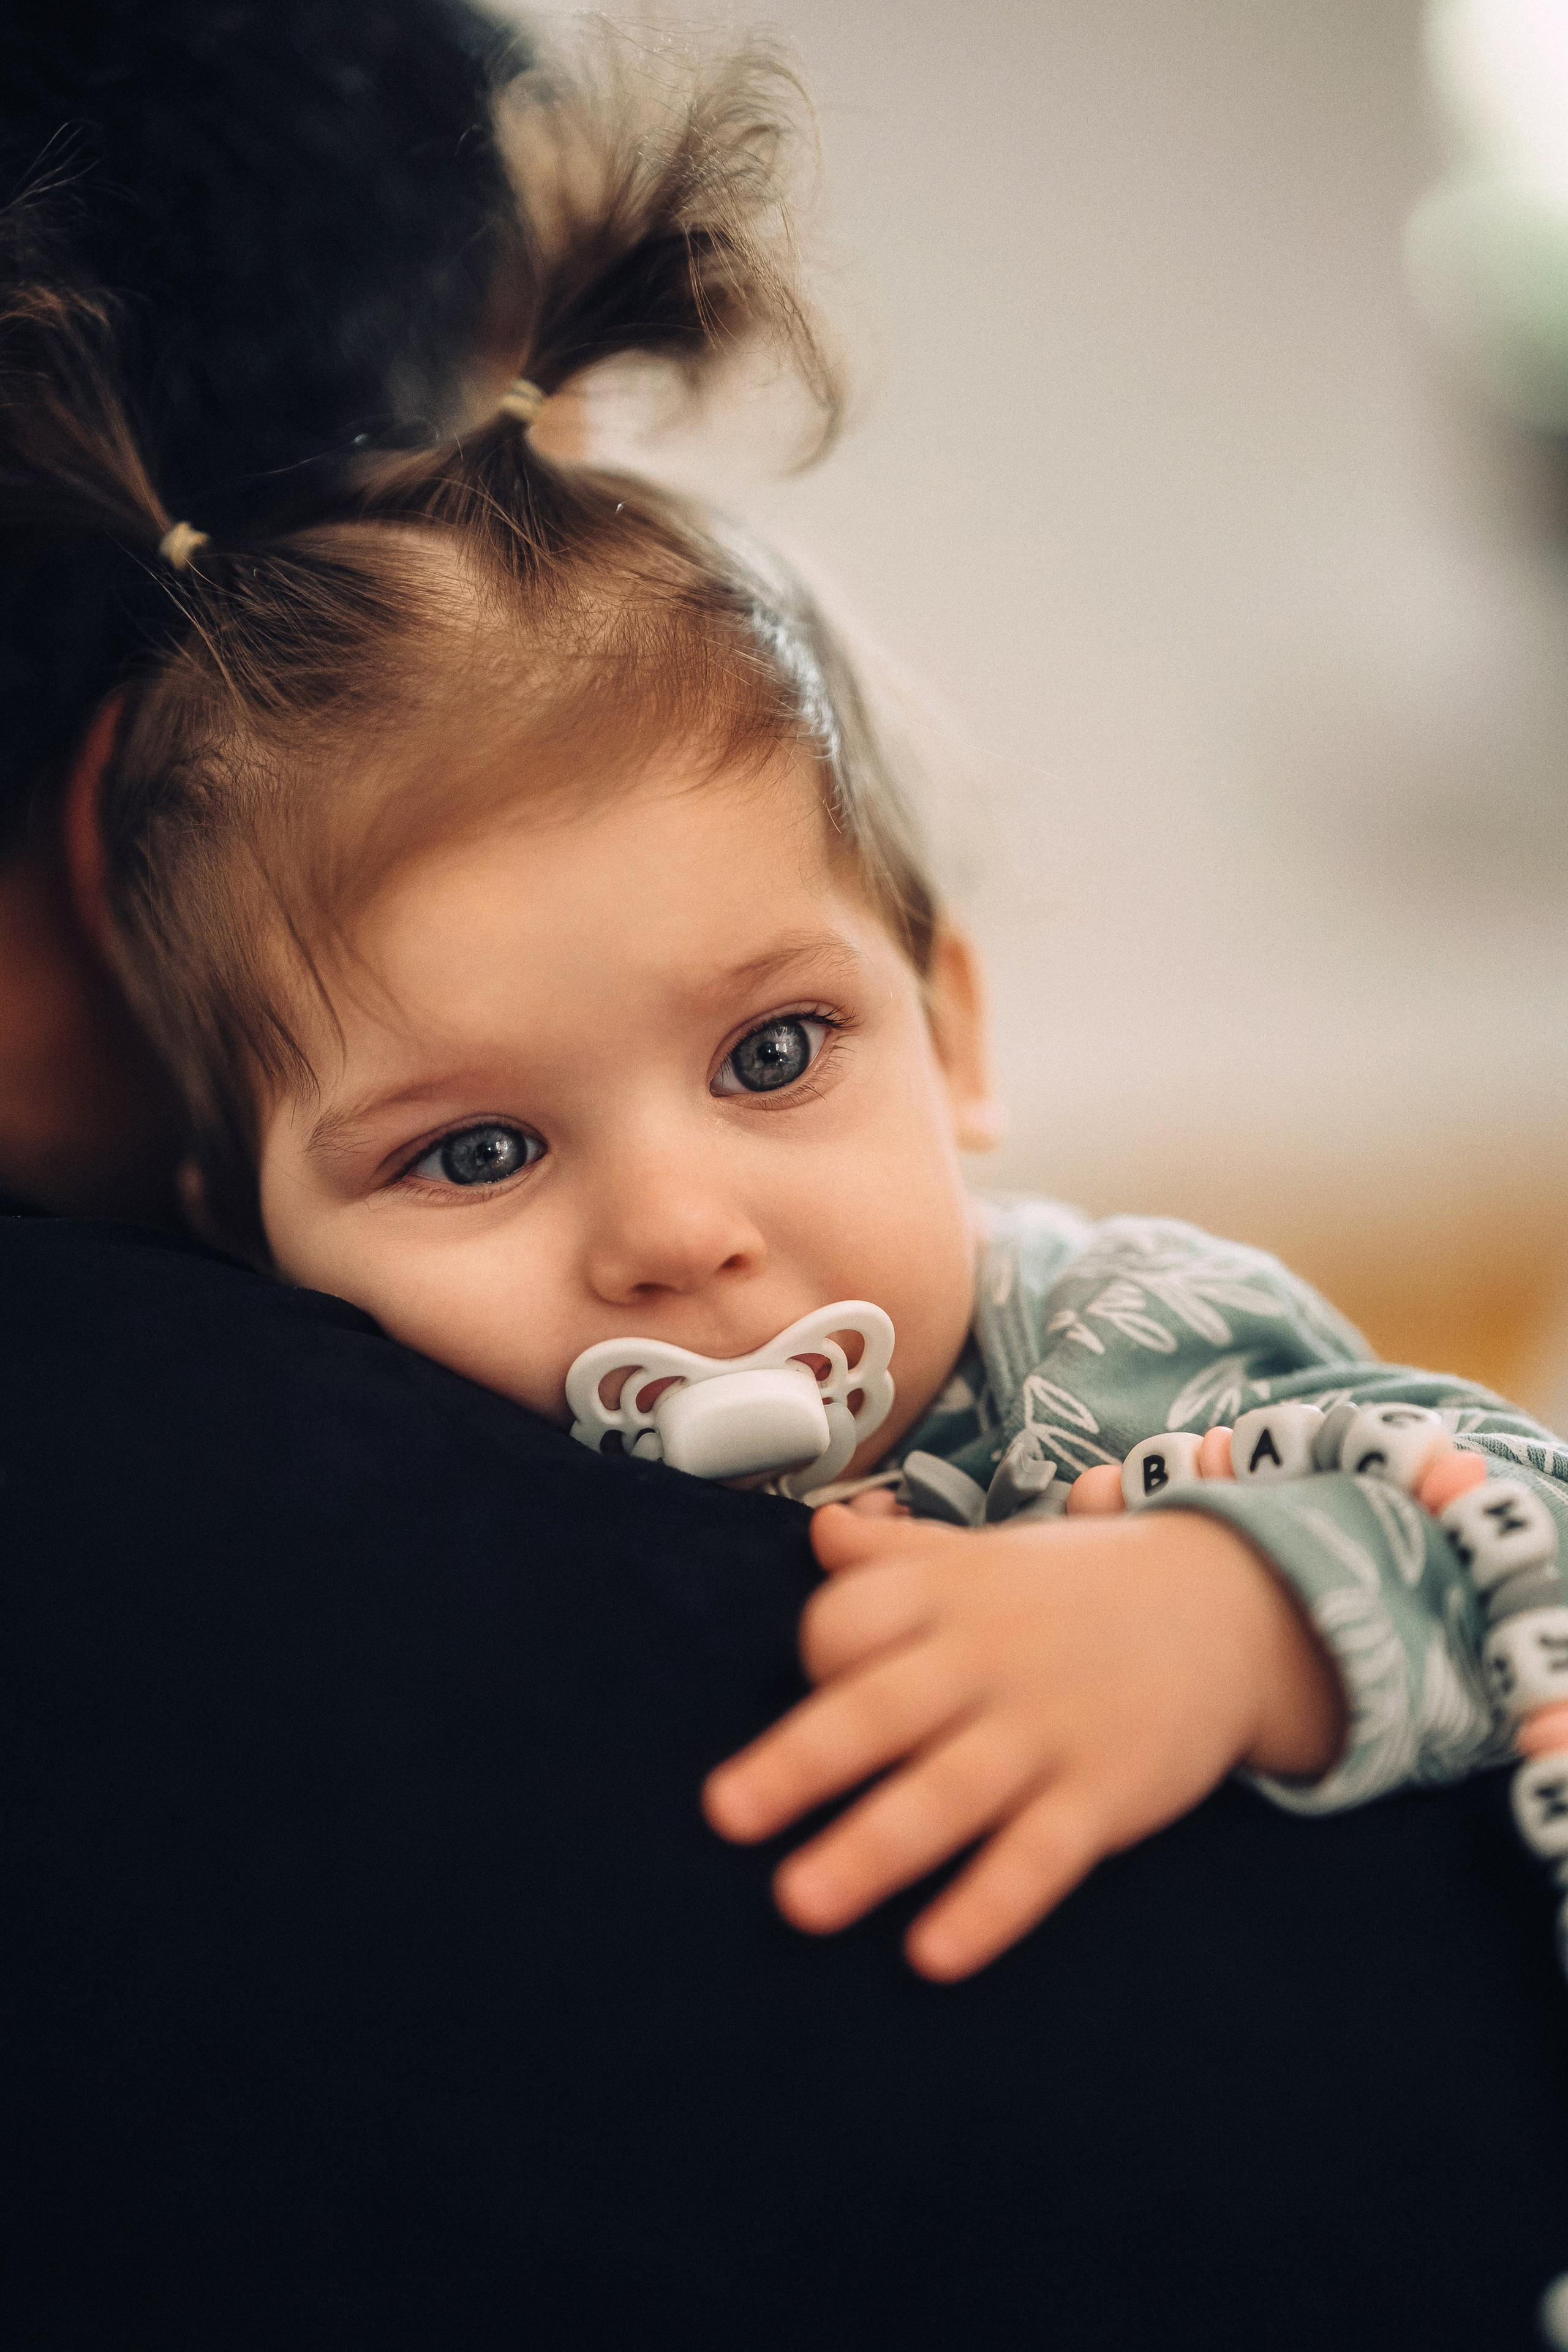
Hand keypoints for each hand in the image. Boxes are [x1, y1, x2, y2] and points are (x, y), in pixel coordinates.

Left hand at [703, 1503, 1344, 1981]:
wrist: (1238, 1601)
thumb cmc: (1085, 1587)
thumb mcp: (990, 1555)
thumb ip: (899, 1556)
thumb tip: (820, 1536)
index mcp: (951, 1593)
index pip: (848, 1623)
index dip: (815, 1659)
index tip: (814, 1690)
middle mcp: (990, 1658)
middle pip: (879, 1710)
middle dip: (799, 1763)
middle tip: (726, 1814)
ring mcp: (1048, 1729)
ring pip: (945, 1795)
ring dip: (871, 1850)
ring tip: (801, 1903)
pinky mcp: (1105, 1794)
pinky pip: (1037, 1859)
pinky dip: (987, 1907)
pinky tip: (931, 1955)